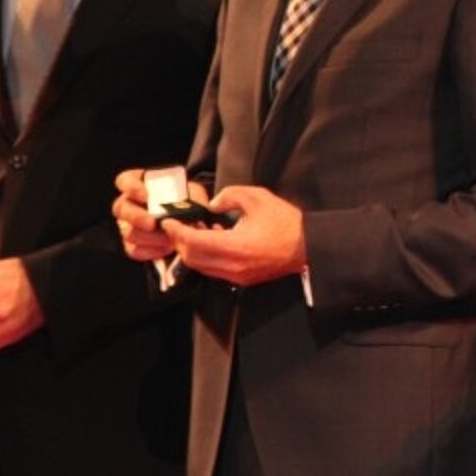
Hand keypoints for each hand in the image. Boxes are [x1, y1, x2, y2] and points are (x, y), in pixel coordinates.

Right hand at [112, 168, 209, 261]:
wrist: (190, 219)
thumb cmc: (187, 200)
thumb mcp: (192, 193)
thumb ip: (189, 197)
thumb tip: (191, 208)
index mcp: (138, 184)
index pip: (125, 181)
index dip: (132, 188)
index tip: (146, 196)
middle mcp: (128, 203)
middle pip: (121, 209)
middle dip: (137, 217)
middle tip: (153, 223)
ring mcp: (127, 224)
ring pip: (128, 232)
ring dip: (149, 237)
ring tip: (168, 239)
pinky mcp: (132, 243)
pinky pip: (134, 250)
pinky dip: (150, 251)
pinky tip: (166, 249)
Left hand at [162, 185, 305, 286]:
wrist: (307, 247)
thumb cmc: (285, 222)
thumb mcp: (258, 198)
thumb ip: (230, 196)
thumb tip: (213, 204)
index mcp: (235, 246)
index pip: (193, 242)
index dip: (177, 231)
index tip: (168, 222)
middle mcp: (232, 266)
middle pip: (192, 259)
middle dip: (180, 242)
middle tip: (178, 226)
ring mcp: (236, 276)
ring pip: (201, 267)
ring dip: (192, 250)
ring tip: (195, 230)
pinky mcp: (242, 279)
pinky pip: (214, 270)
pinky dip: (206, 256)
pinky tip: (212, 239)